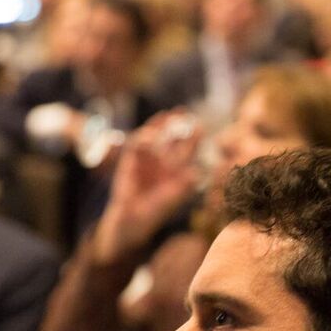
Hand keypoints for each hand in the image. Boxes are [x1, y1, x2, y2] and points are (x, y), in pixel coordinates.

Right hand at [91, 113, 202, 263]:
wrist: (133, 218)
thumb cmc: (156, 210)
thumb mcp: (172, 199)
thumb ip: (183, 186)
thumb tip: (195, 174)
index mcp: (177, 168)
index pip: (187, 148)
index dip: (193, 136)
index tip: (199, 126)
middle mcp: (164, 160)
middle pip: (171, 136)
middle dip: (176, 123)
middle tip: (181, 111)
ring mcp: (147, 158)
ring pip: (155, 136)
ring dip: (160, 125)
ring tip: (167, 116)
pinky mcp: (131, 160)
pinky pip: (137, 144)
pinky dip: (142, 138)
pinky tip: (149, 137)